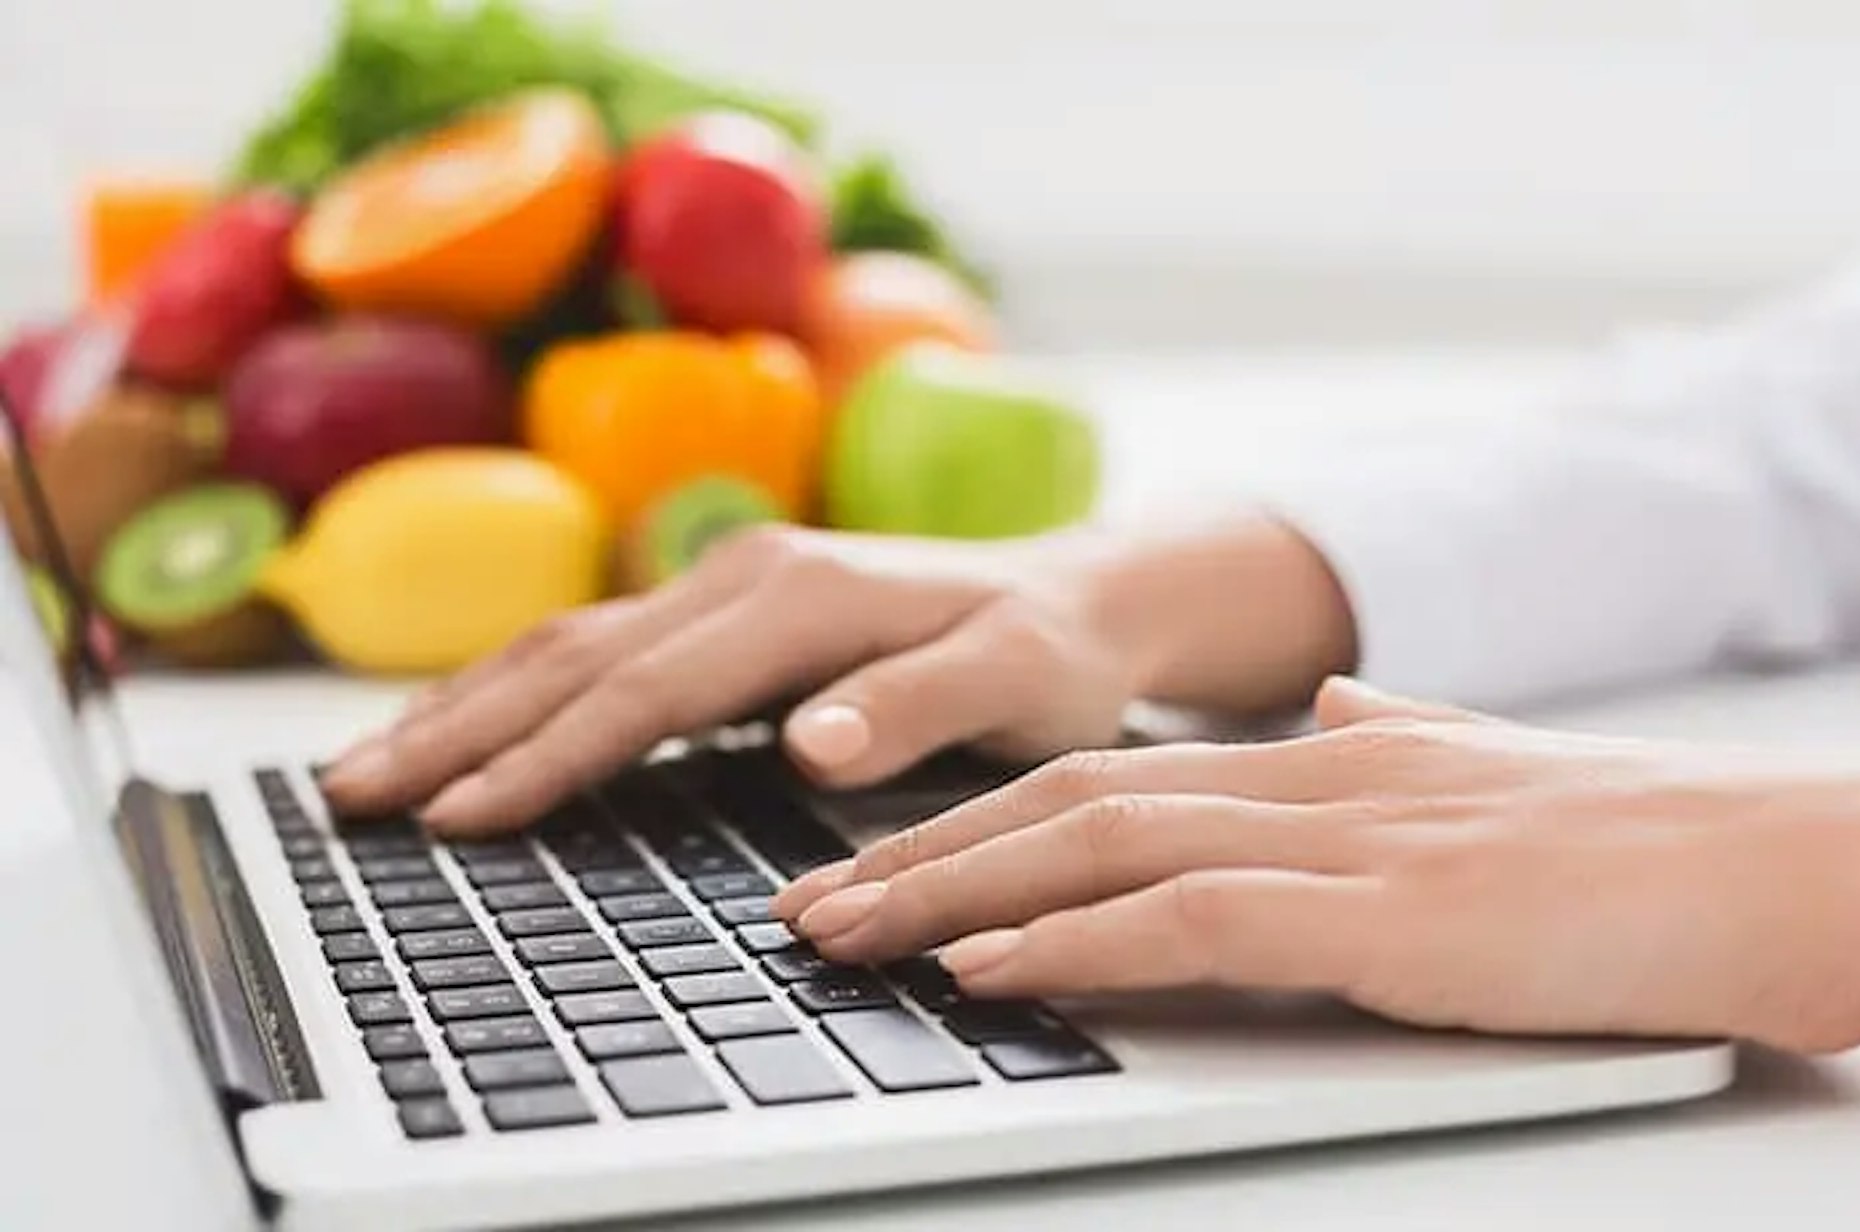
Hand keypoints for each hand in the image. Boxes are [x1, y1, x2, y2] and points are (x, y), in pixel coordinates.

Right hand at [320, 515, 1353, 834]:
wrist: (1080, 595)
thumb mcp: (1018, 684)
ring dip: (464, 706)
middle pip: (574, 655)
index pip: (648, 688)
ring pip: (566, 644)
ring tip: (368, 768)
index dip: (551, 755)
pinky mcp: (724, 611)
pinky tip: (468, 731)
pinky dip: (516, 693)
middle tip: (354, 800)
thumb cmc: (1052, 652)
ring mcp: (726, 585)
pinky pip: (597, 650)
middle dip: (460, 729)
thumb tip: (806, 743)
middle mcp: (745, 575)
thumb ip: (916, 707)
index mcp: (799, 595)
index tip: (463, 817)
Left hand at [776, 677, 1859, 1052]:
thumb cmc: (1641, 845)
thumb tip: (1334, 700)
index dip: (978, 822)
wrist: (1782, 864)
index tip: (882, 865)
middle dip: (920, 856)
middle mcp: (1305, 779)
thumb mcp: (1483, 776)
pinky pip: (1188, 918)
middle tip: (805, 906)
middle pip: (1066, 803)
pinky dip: (1073, 943)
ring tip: (845, 934)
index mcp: (1319, 756)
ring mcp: (1340, 841)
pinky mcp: (1386, 914)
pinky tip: (988, 967)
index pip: (1108, 778)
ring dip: (953, 894)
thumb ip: (1395, 735)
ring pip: (1099, 848)